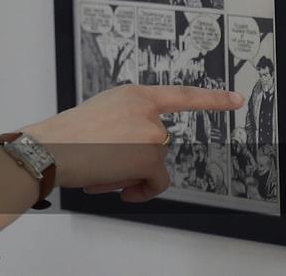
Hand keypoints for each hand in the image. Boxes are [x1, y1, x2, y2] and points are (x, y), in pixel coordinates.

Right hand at [21, 85, 242, 201]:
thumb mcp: (100, 113)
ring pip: (154, 164)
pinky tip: (122, 191)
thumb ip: (126, 121)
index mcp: (133, 94)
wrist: (50, 150)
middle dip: (135, 159)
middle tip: (104, 163)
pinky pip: (157, 183)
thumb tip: (137, 152)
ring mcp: (152, 133)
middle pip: (159, 143)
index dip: (211, 99)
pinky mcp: (151, 157)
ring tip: (100, 171)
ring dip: (131, 174)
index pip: (181, 95)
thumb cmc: (64, 136)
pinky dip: (142, 191)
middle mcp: (147, 110)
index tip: (235, 99)